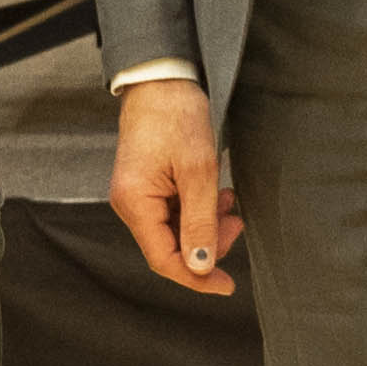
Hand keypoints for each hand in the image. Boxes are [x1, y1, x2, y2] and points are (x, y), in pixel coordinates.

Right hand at [111, 77, 238, 293]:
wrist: (162, 80)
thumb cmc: (177, 117)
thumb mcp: (198, 171)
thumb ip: (200, 222)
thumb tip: (200, 266)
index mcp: (135, 204)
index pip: (164, 259)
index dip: (196, 277)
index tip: (228, 285)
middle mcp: (130, 205)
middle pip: (171, 248)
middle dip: (208, 243)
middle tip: (236, 222)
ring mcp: (139, 196)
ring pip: (176, 231)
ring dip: (207, 225)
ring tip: (230, 203)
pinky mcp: (149, 186)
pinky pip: (174, 213)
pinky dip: (199, 211)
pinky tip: (218, 195)